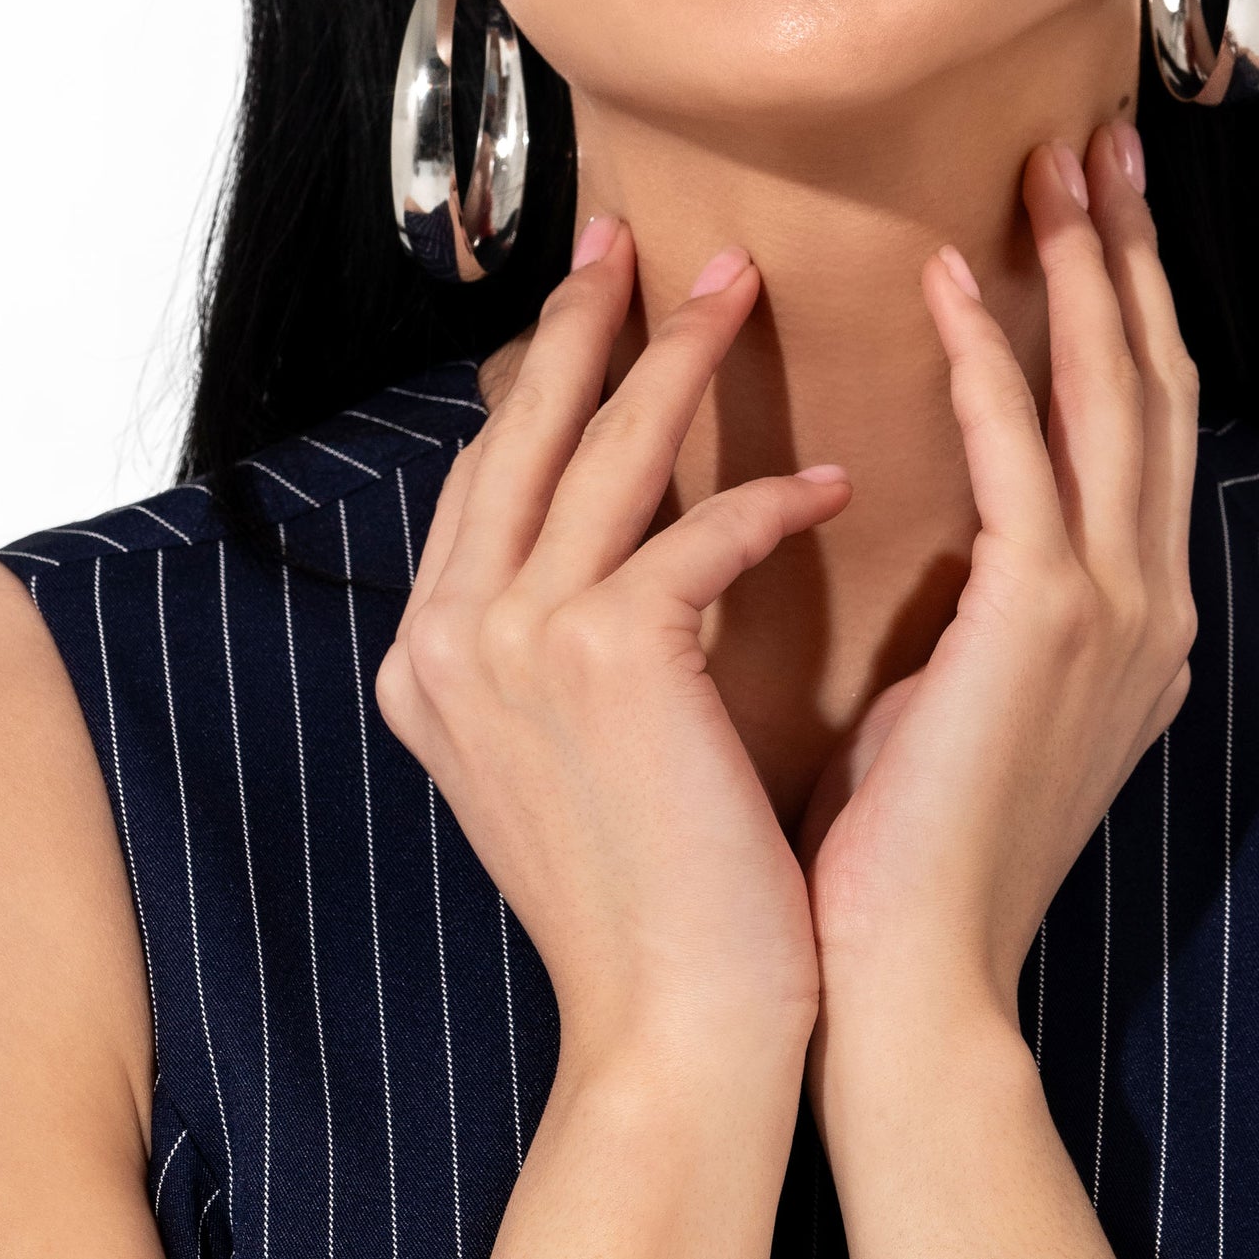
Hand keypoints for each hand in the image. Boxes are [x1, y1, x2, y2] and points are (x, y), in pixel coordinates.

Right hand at [375, 219, 851, 1070]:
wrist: (677, 1024)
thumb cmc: (652, 887)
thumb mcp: (557, 746)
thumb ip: (552, 635)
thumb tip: (613, 531)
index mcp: (429, 652)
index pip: (483, 474)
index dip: (536, 378)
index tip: (588, 301)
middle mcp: (446, 634)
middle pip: (518, 427)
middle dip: (581, 316)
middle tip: (635, 235)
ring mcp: (511, 638)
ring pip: (603, 447)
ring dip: (678, 353)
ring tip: (739, 284)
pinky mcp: (605, 651)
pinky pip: (697, 530)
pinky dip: (768, 500)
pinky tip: (830, 485)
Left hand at [799, 122, 1198, 1052]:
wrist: (910, 978)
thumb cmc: (907, 842)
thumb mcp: (965, 695)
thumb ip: (985, 601)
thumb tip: (940, 521)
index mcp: (1137, 620)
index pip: (1141, 428)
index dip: (1126, 309)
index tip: (1093, 212)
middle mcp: (1153, 600)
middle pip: (1154, 381)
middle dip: (1131, 253)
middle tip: (1100, 140)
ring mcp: (1117, 608)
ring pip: (1113, 391)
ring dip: (1083, 266)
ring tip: (1051, 163)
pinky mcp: (1048, 616)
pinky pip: (1022, 450)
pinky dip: (991, 353)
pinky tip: (948, 274)